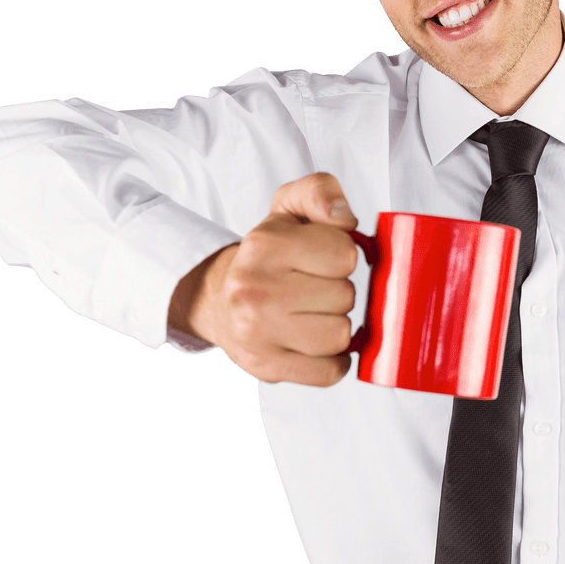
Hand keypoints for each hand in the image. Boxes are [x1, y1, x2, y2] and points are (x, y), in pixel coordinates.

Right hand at [168, 173, 360, 385]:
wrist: (219, 298)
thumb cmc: (269, 255)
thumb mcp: (289, 207)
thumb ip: (320, 191)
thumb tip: (345, 218)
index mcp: (265, 244)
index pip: (346, 255)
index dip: (342, 257)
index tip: (321, 258)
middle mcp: (254, 289)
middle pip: (346, 297)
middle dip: (338, 292)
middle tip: (313, 288)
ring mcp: (257, 333)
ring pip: (341, 336)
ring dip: (337, 326)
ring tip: (313, 314)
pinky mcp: (266, 367)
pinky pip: (331, 372)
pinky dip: (333, 360)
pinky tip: (317, 343)